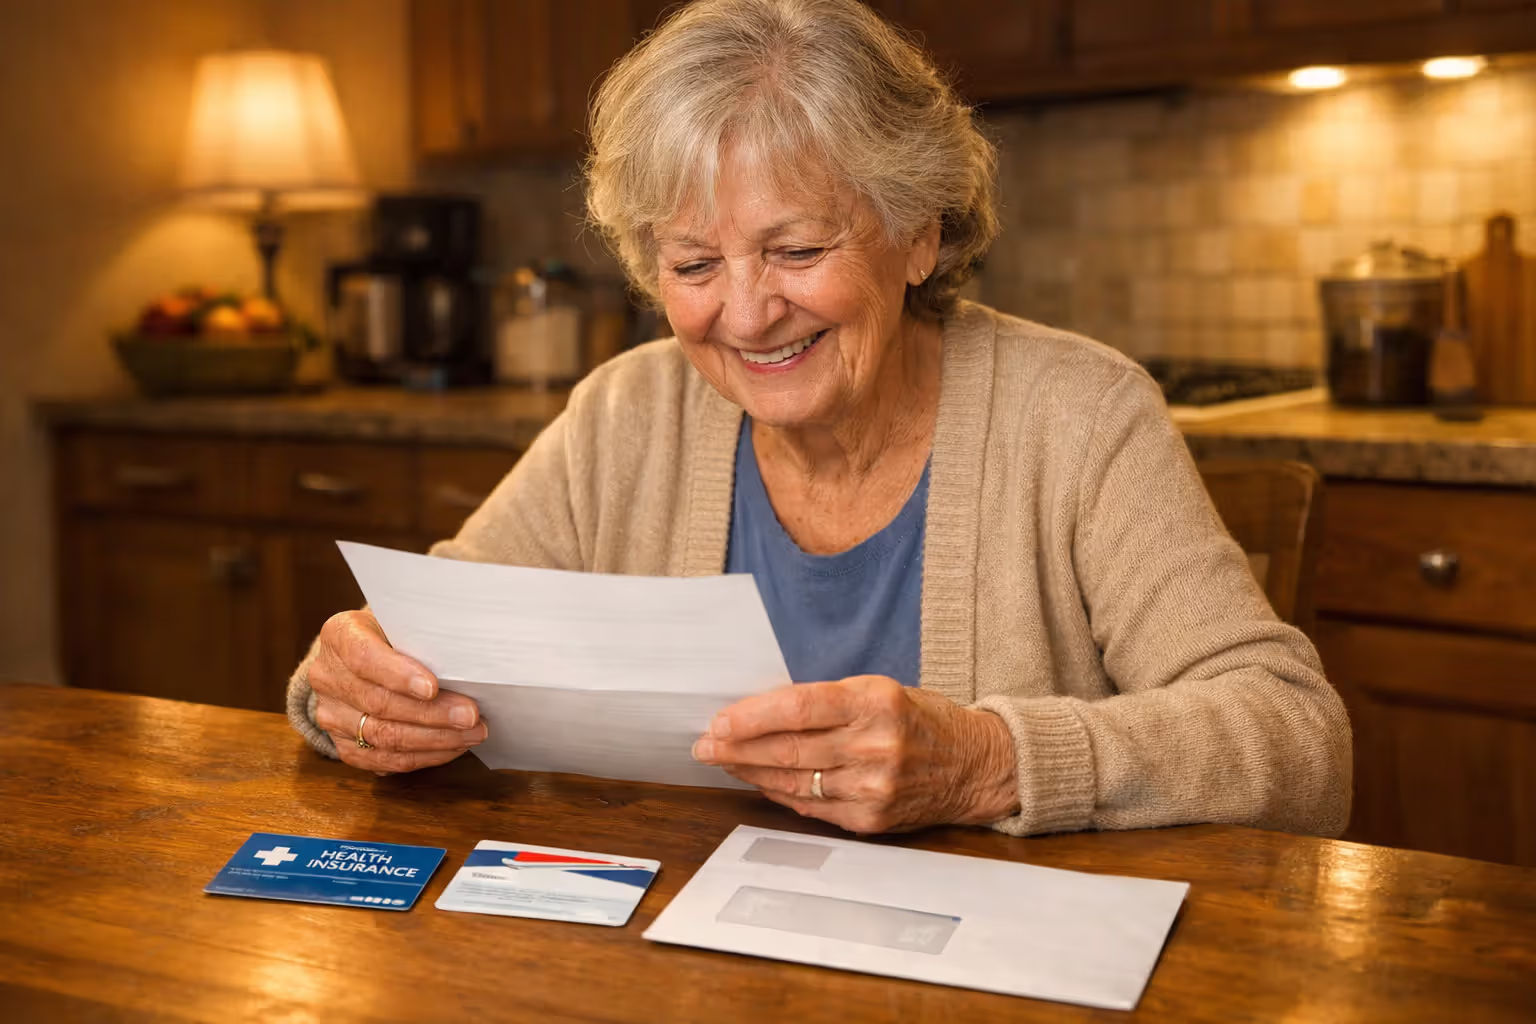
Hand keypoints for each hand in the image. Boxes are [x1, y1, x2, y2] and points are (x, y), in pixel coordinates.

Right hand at [308, 609, 487, 773]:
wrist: (363, 657)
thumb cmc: (394, 634)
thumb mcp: (403, 621)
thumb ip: (421, 637)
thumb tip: (464, 662)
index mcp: (339, 635)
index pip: (363, 658)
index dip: (398, 675)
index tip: (433, 687)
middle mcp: (328, 677)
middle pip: (379, 703)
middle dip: (432, 713)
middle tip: (470, 716)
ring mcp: (331, 715)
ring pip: (384, 737)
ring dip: (435, 739)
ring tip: (472, 733)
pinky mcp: (344, 746)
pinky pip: (385, 760)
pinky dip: (424, 756)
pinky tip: (453, 747)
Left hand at [691, 675, 1018, 833]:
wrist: (976, 765)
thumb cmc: (921, 720)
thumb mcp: (880, 691)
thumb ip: (826, 702)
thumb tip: (760, 713)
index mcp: (876, 702)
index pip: (798, 708)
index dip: (751, 716)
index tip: (719, 719)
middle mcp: (875, 746)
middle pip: (788, 748)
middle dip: (736, 747)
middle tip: (704, 744)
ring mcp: (873, 788)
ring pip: (793, 781)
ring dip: (750, 772)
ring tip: (723, 761)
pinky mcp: (871, 820)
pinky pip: (811, 808)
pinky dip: (780, 793)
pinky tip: (760, 782)